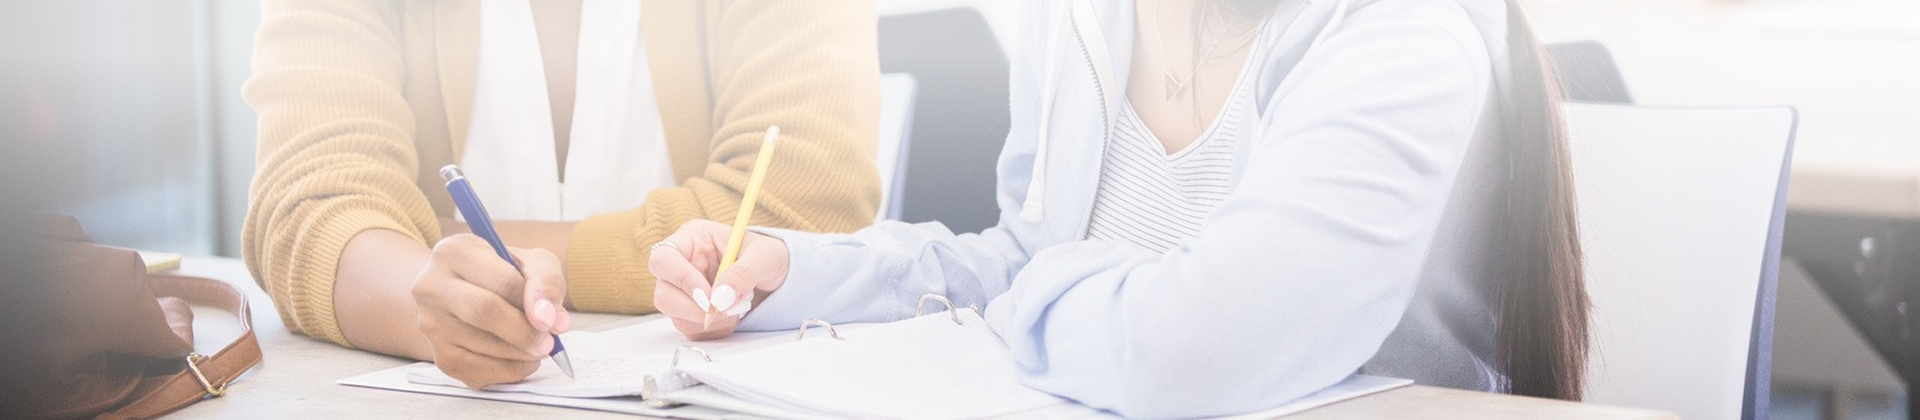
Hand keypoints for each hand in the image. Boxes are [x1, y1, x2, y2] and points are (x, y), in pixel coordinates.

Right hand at [410, 234, 571, 388]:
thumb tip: (550, 319)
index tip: (553, 320)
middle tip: (549, 343)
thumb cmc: (502, 275)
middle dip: (525, 332)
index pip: (502, 280)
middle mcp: (432, 285)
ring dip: (522, 353)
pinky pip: (476, 371)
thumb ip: (546, 282)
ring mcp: (430, 322)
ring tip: (538, 346)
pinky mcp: (438, 353)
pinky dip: (509, 371)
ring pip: (482, 345)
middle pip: (484, 312)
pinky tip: (521, 359)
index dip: (534, 303)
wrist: (465, 296)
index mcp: (455, 251)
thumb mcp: (531, 262)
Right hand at [648, 219, 789, 339]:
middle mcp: (682, 264)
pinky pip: (691, 330)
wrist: (778, 276)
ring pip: (675, 316)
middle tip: (725, 310)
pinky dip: (714, 329)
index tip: (708, 296)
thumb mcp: (764, 256)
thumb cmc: (768, 256)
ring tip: (738, 307)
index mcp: (693, 239)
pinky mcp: (691, 312)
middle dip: (693, 308)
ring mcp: (684, 291)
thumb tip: (720, 298)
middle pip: (663, 293)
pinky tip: (733, 316)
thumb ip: (743, 272)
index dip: (681, 279)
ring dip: (708, 320)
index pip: (664, 258)